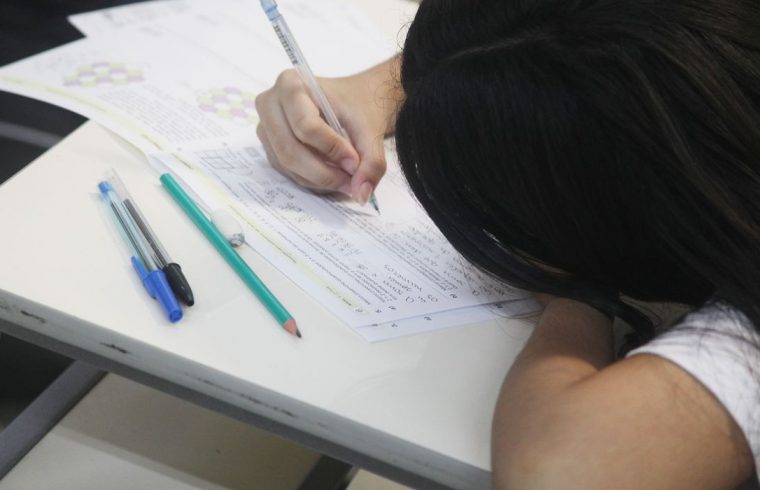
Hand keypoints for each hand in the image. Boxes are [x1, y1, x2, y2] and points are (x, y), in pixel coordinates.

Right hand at [255, 58, 400, 203]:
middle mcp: (270, 104)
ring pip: (288, 165)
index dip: (332, 149)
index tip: (355, 162)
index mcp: (291, 84)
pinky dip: (313, 180)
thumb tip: (362, 192)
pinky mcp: (270, 148)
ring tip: (346, 177)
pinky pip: (288, 172)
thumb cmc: (356, 106)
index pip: (306, 126)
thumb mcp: (370, 129)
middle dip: (323, 173)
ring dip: (319, 179)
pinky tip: (332, 172)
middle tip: (351, 181)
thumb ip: (371, 161)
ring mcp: (266, 128)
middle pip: (290, 150)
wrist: (352, 103)